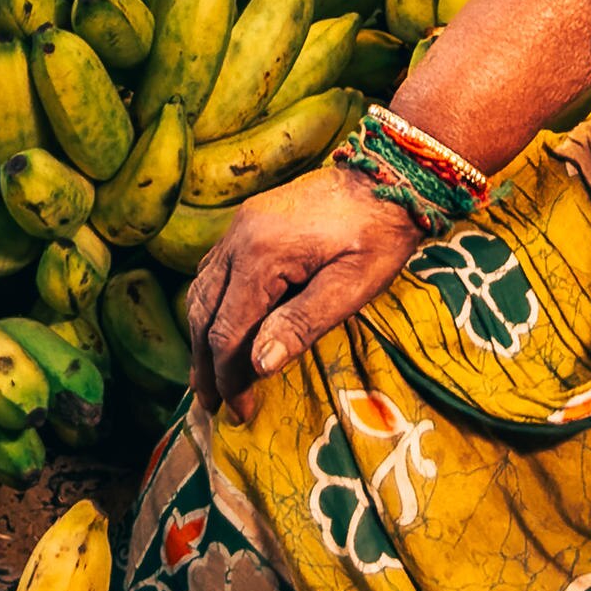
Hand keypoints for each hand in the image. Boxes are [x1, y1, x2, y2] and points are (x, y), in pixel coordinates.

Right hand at [183, 165, 418, 411]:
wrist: (388, 177)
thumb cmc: (377, 237)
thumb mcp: (351, 287)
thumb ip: (302, 324)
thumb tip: (257, 365)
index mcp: (261, 255)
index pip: (228, 332)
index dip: (230, 378)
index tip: (240, 413)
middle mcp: (238, 238)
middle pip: (204, 314)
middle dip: (206, 364)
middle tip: (214, 405)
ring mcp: (238, 227)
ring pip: (202, 292)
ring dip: (203, 337)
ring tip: (210, 378)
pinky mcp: (247, 223)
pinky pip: (214, 272)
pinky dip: (212, 307)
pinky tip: (220, 330)